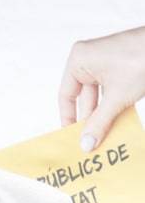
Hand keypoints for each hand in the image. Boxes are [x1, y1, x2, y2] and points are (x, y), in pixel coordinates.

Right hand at [59, 25, 144, 150]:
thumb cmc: (142, 59)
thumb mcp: (118, 97)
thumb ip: (100, 122)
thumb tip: (86, 143)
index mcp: (79, 60)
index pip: (66, 95)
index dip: (69, 117)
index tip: (72, 136)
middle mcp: (89, 58)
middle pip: (84, 96)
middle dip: (91, 118)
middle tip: (91, 140)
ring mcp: (106, 60)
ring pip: (101, 94)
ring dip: (105, 113)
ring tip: (107, 133)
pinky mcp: (122, 64)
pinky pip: (113, 88)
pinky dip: (116, 103)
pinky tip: (120, 119)